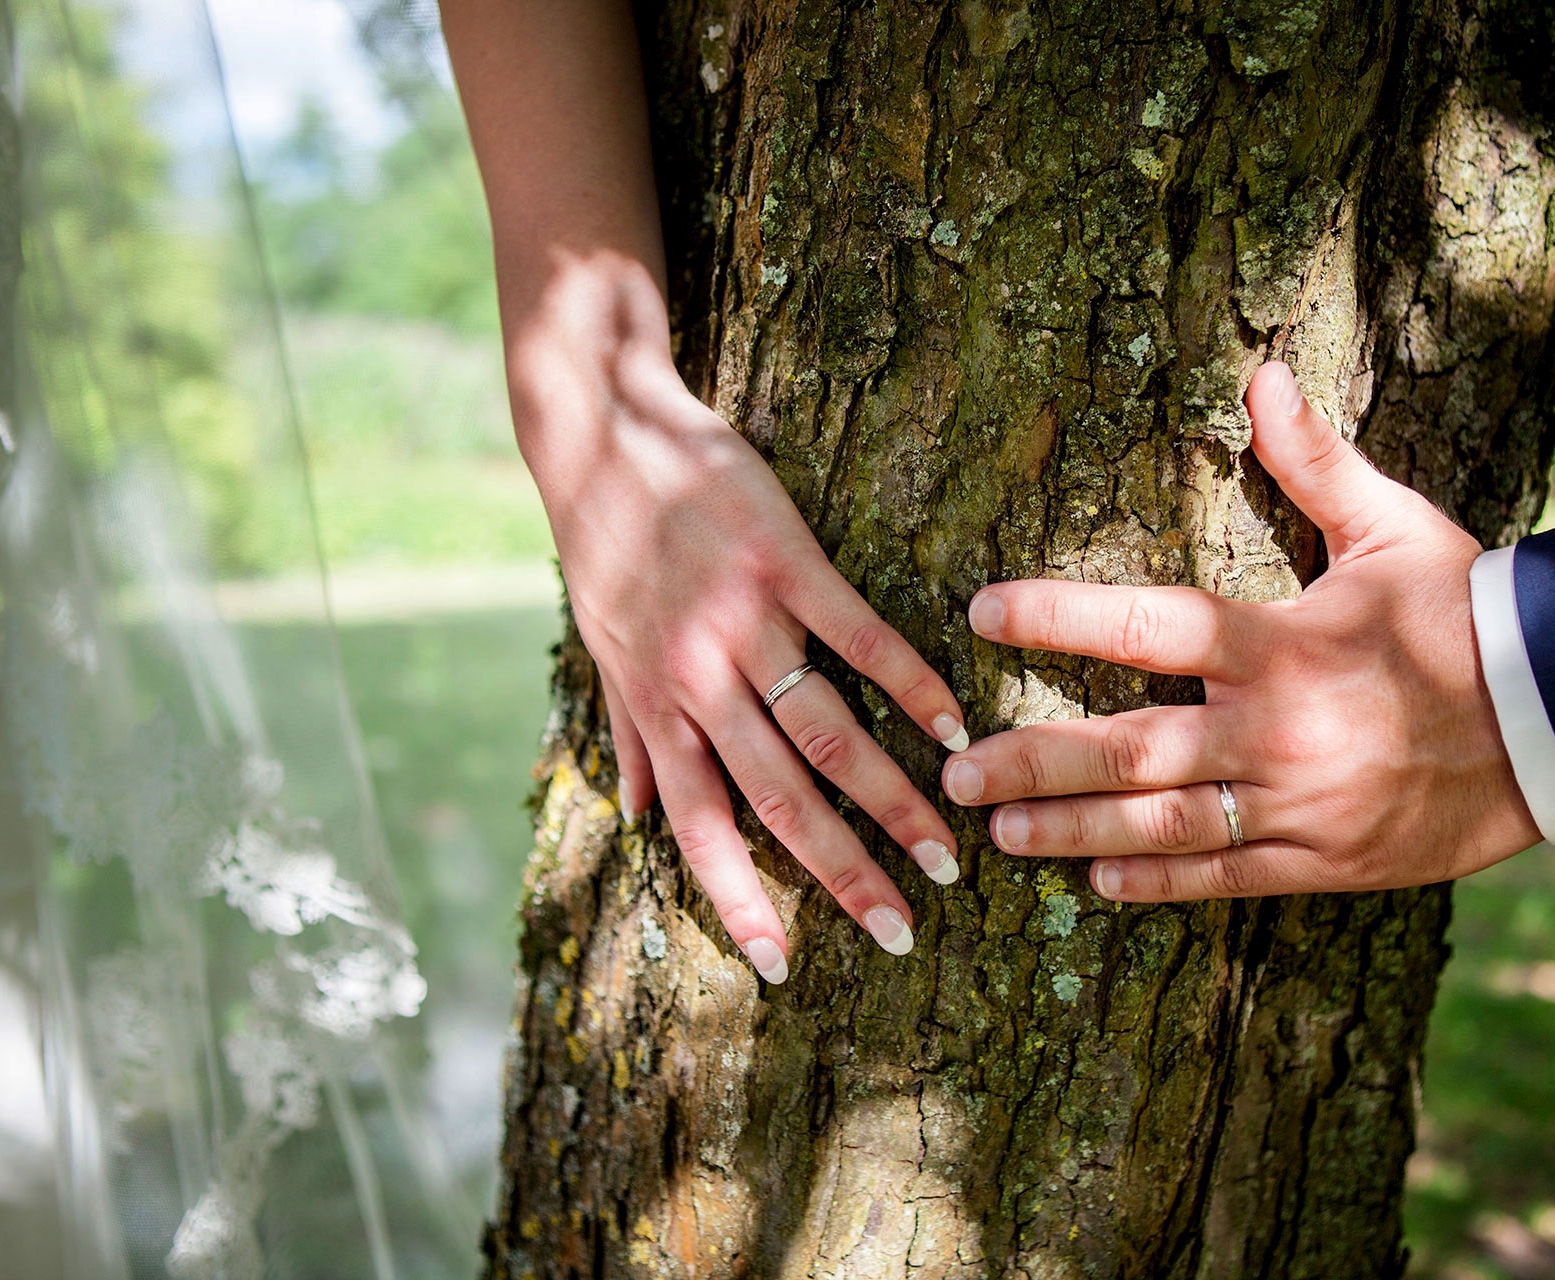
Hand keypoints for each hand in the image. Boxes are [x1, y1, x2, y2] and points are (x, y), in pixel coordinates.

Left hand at [510, 255, 967, 977]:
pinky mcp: (785, 561)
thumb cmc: (605, 546)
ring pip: (825, 731)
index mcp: (655, 708)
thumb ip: (627, 736)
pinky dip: (909, 683)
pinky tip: (953, 725)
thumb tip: (634, 817)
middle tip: (903, 930)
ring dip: (889, 797)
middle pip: (778, 798)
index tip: (784, 967)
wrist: (602, 434)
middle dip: (843, 873)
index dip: (739, 900)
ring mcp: (744, 622)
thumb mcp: (601, 649)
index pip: (700, 828)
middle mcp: (697, 681)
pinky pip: (857, 635)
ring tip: (945, 843)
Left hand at [941, 362, 1541, 900]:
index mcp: (1288, 643)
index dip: (1060, 615)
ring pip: (1164, 825)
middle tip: (954, 769)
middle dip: (1034, 760)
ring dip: (1072, 831)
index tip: (980, 609)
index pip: (1153, 625)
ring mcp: (1300, 805)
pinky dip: (1159, 881)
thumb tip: (1262, 373)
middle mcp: (1281, 731)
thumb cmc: (1467, 613)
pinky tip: (1097, 882)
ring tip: (996, 834)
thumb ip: (1317, 462)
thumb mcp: (1396, 529)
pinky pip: (1226, 877)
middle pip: (1132, 749)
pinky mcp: (1325, 861)